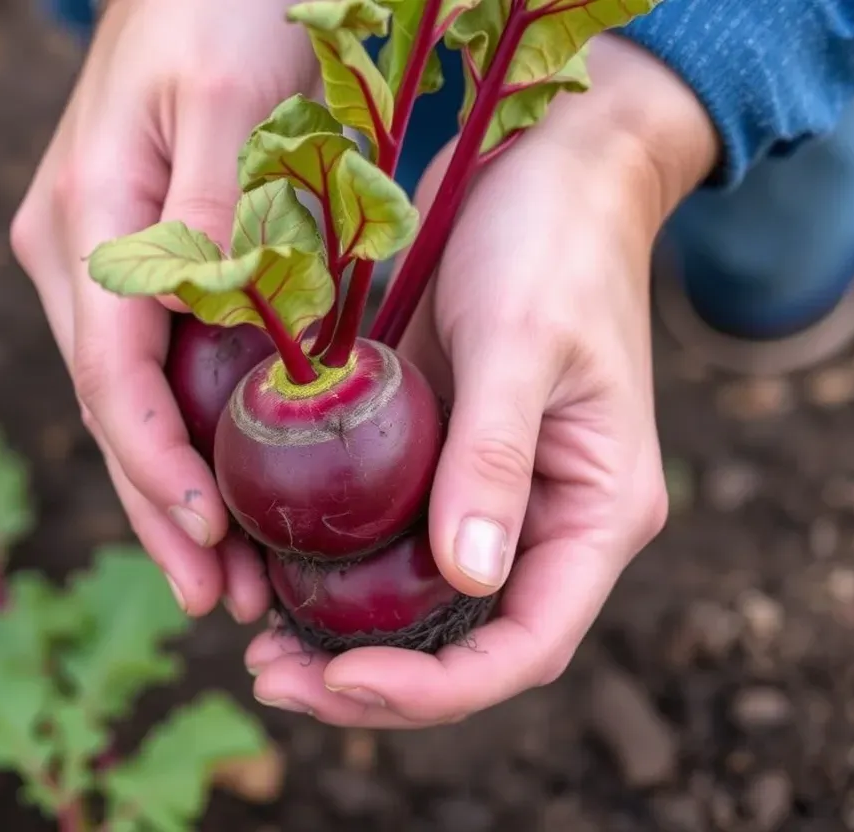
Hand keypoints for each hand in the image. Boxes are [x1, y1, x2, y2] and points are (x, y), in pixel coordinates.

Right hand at [11, 0, 317, 619]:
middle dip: (161, 508)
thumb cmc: (225, 10)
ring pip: (127, 400)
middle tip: (213, 599)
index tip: (207, 532)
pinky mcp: (134, 260)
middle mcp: (74, 251)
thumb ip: (208, 211)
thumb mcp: (227, 98)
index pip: (110, 372)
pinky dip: (182, 435)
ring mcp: (96, 259)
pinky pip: (152, 366)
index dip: (154, 463)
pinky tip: (218, 488)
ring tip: (218, 575)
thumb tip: (198, 313)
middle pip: (110, 407)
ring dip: (169, 489)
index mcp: (87, 219)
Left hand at [243, 36, 719, 726]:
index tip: (342, 680)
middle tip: (270, 676)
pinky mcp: (440, 456)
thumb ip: (495, 458)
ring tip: (258, 644)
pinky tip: (268, 566)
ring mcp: (489, 493)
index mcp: (595, 510)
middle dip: (373, 679)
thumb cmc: (554, 239)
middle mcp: (544, 520)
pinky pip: (386, 537)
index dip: (437, 686)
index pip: (528, 642)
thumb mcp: (522, 342)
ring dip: (341, 636)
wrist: (546, 162)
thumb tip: (470, 578)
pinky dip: (331, 567)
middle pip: (465, 641)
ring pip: (418, 601)